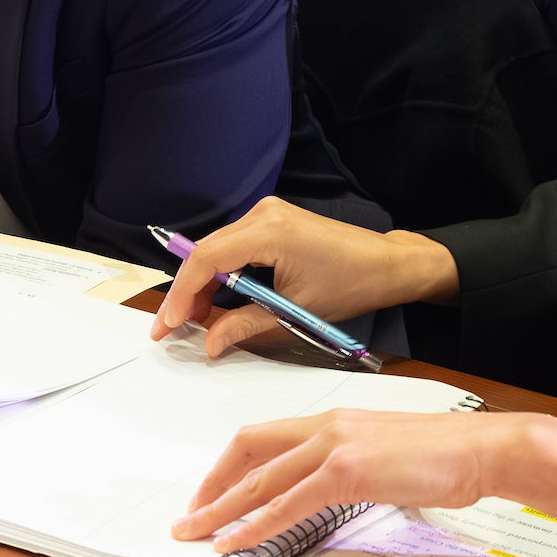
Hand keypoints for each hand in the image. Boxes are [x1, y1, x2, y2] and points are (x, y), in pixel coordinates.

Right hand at [150, 196, 458, 357]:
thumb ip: (247, 325)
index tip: (168, 324)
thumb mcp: (295, 311)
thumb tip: (210, 343)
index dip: (183, 294)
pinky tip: (217, 302)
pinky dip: (223, 274)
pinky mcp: (273, 222)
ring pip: (218, 250)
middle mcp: (263, 214)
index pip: (207, 259)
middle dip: (188, 292)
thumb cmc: (352, 284)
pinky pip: (235, 247)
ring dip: (204, 285)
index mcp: (269, 231)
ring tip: (193, 321)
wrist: (388, 264)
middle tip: (171, 328)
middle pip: (207, 252)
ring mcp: (267, 214)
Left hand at [170, 410, 556, 550]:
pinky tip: (237, 541)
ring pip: (260, 479)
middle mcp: (326, 425)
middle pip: (248, 450)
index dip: (232, 467)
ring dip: (222, 510)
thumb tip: (335, 491)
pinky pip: (289, 502)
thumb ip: (354, 467)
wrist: (483, 449)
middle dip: (212, 485)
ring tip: (195, 534)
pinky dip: (257, 524)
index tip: (215, 494)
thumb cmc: (447, 456)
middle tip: (189, 516)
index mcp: (334, 419)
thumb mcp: (387, 456)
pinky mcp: (347, 471)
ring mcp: (335, 445)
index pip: (266, 438)